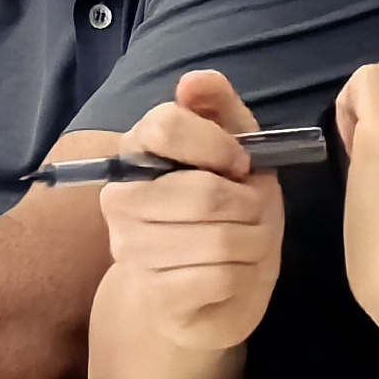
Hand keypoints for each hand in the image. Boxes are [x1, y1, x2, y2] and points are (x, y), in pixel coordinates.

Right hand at [91, 70, 286, 354]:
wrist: (200, 294)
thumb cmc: (222, 211)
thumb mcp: (232, 151)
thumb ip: (218, 107)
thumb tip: (194, 81)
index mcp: (136, 154)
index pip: (164, 127)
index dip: (215, 143)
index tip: (240, 162)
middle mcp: (121, 202)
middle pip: (206, 192)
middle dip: (251, 203)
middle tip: (253, 210)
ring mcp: (133, 253)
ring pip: (223, 238)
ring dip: (257, 240)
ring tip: (249, 241)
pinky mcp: (157, 297)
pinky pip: (224, 276)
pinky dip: (249, 273)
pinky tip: (238, 273)